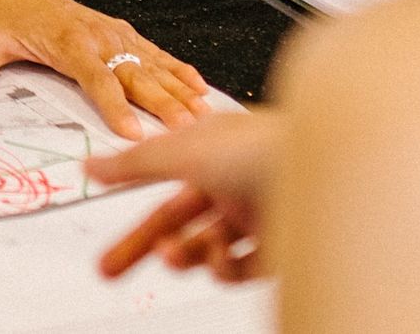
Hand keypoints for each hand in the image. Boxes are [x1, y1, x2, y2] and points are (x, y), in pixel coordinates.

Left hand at [0, 0, 210, 138]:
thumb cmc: (8, 13)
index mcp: (69, 42)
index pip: (97, 78)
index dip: (114, 105)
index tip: (132, 131)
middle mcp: (98, 37)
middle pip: (135, 74)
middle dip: (164, 102)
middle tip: (187, 128)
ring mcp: (113, 34)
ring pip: (152, 63)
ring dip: (179, 88)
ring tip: (204, 111)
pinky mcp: (121, 33)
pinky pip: (154, 52)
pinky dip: (177, 68)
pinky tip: (198, 84)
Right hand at [85, 108, 280, 283]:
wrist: (329, 173)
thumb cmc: (258, 149)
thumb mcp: (182, 151)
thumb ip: (133, 164)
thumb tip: (91, 167)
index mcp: (207, 150)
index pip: (155, 179)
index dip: (124, 198)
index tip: (103, 214)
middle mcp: (229, 181)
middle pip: (174, 221)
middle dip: (141, 245)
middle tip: (108, 269)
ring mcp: (254, 215)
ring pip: (204, 246)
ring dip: (181, 254)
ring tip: (171, 257)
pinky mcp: (277, 247)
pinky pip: (237, 268)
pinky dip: (221, 267)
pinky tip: (217, 258)